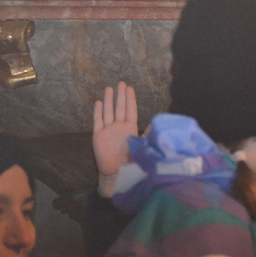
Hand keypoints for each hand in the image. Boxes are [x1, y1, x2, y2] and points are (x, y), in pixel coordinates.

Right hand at [93, 81, 137, 196]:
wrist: (118, 173)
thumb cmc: (132, 161)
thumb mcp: (142, 146)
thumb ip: (148, 134)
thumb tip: (157, 123)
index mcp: (130, 128)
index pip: (131, 110)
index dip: (130, 99)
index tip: (130, 88)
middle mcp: (119, 127)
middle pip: (120, 107)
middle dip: (120, 95)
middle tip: (121, 83)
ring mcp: (108, 130)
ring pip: (108, 111)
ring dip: (108, 100)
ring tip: (109, 88)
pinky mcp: (98, 136)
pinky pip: (98, 121)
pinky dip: (98, 112)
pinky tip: (98, 103)